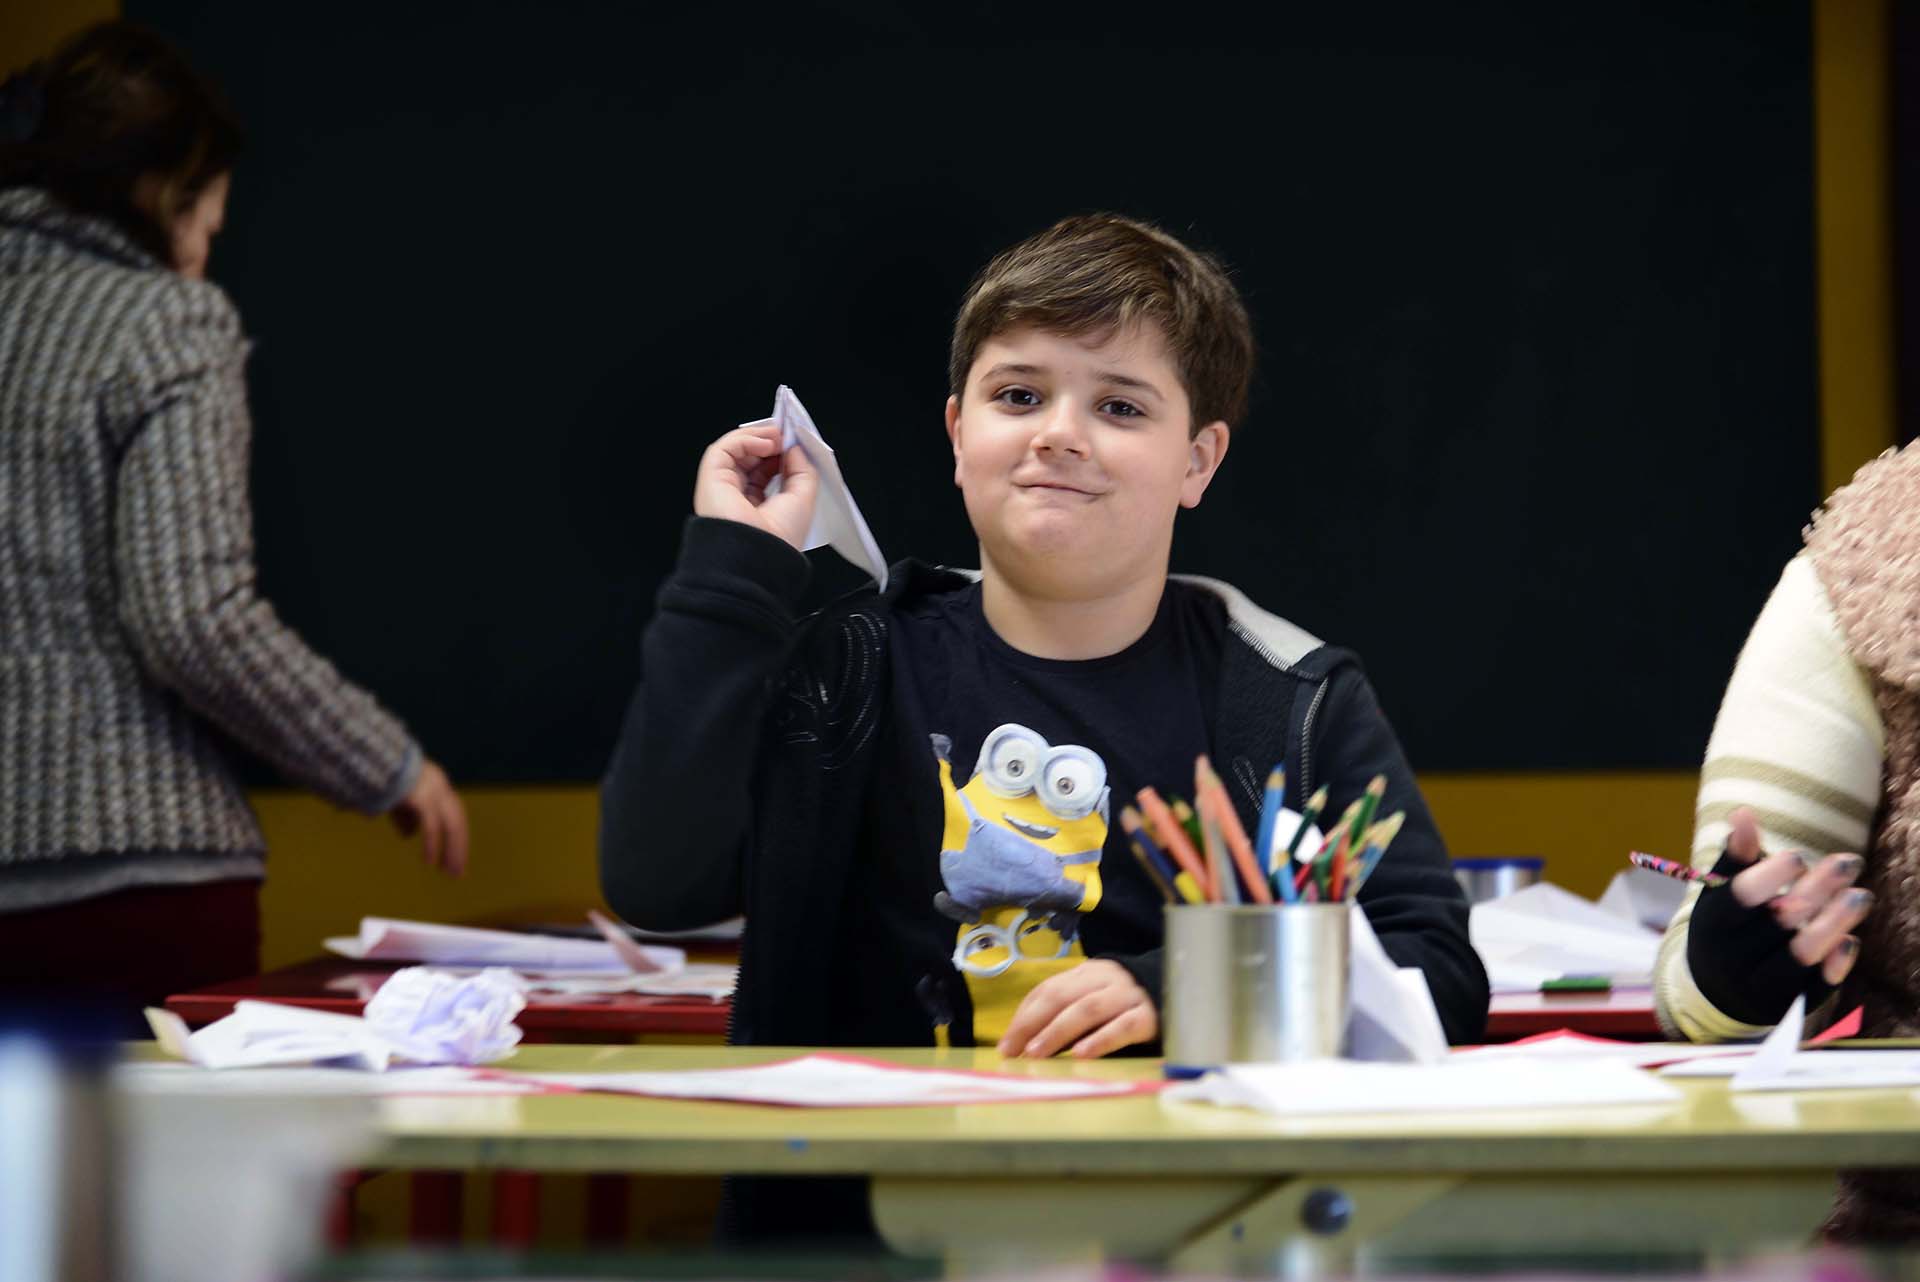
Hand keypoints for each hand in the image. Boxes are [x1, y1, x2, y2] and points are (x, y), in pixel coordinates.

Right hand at [388, 758, 468, 876]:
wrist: (365, 756)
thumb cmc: (377, 774)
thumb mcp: (393, 797)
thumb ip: (404, 814)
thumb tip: (409, 834)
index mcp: (436, 781)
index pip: (453, 812)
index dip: (455, 836)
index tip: (454, 857)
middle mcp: (439, 783)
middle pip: (457, 819)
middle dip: (459, 846)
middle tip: (458, 872)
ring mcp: (432, 788)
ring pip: (451, 824)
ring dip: (452, 850)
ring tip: (450, 872)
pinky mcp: (420, 796)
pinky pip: (431, 826)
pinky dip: (432, 845)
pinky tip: (429, 861)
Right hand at [692, 423, 816, 550]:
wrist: (758, 555)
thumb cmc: (779, 537)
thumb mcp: (804, 497)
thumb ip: (802, 468)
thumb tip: (794, 447)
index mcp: (756, 506)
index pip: (764, 471)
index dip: (779, 453)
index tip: (794, 443)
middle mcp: (737, 496)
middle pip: (749, 457)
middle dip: (768, 442)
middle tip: (785, 434)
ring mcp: (722, 486)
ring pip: (734, 449)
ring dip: (757, 437)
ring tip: (776, 438)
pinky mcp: (711, 477)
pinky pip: (724, 448)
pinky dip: (745, 440)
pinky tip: (765, 444)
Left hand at [997, 960, 1155, 1058]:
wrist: (1181, 999)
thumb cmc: (1124, 1010)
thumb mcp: (1092, 1004)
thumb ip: (1062, 1014)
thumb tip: (1020, 1043)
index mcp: (1087, 973)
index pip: (1048, 990)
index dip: (1024, 1016)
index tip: (1006, 1045)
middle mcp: (1107, 979)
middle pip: (1063, 996)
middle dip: (1035, 1023)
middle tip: (1018, 1051)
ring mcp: (1129, 996)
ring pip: (1089, 1009)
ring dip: (1059, 1031)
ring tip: (1038, 1053)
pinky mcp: (1150, 1017)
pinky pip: (1123, 1027)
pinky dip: (1101, 1040)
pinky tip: (1082, 1054)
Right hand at [1722, 807, 1868, 984]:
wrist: (1715, 990)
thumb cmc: (1727, 927)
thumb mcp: (1721, 892)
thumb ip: (1735, 856)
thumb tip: (1744, 812)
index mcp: (1712, 923)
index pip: (1743, 896)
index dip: (1773, 873)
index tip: (1798, 857)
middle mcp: (1730, 958)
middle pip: (1780, 921)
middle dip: (1819, 889)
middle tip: (1850, 861)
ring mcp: (1758, 986)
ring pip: (1802, 954)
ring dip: (1836, 922)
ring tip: (1861, 895)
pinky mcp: (1785, 1007)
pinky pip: (1816, 987)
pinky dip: (1836, 962)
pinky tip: (1851, 939)